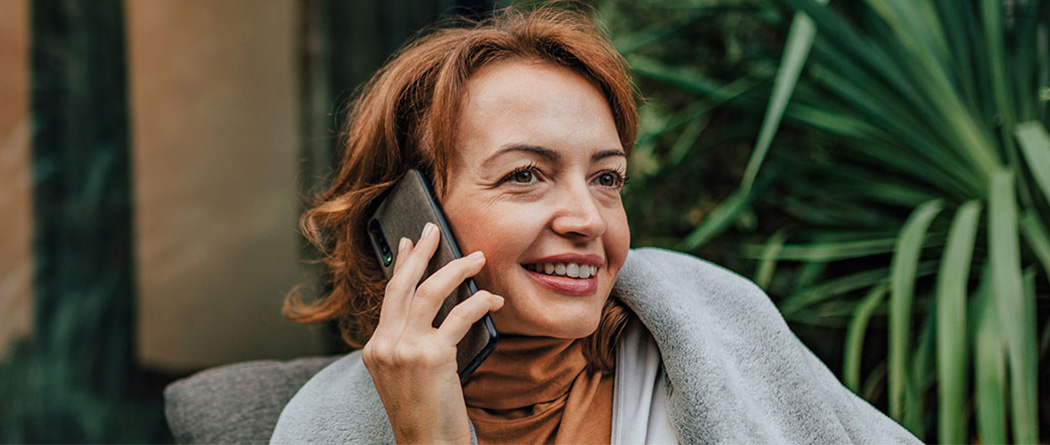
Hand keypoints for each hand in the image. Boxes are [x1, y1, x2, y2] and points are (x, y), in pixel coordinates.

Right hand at [362, 222, 503, 444]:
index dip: (401, 265)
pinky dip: (479, 302)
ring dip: (456, 269)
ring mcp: (405, 350)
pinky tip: (492, 299)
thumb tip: (434, 309)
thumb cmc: (426, 414)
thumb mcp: (406, 376)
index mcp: (374, 349)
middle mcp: (384, 345)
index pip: (389, 296)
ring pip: (429, 291)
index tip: (411, 243)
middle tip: (435, 230)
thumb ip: (410, 344)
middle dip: (421, 252)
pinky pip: (459, 315)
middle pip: (402, 284)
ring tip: (477, 258)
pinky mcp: (432, 357)